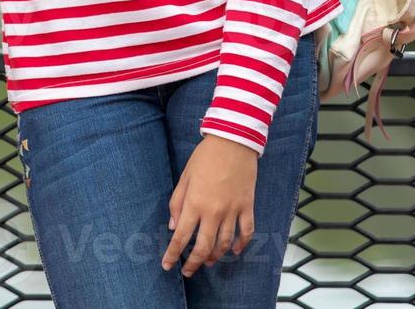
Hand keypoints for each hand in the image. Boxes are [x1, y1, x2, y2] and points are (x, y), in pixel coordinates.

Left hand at [161, 134, 257, 276]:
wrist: (232, 143)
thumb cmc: (204, 158)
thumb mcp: (184, 177)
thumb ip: (177, 203)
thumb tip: (174, 227)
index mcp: (194, 203)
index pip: (181, 236)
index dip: (173, 253)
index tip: (167, 265)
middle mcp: (213, 212)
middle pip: (203, 246)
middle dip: (194, 263)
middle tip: (188, 271)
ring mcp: (232, 211)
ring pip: (225, 243)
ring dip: (215, 256)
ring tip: (208, 261)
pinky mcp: (247, 207)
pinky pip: (246, 232)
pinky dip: (241, 245)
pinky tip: (235, 251)